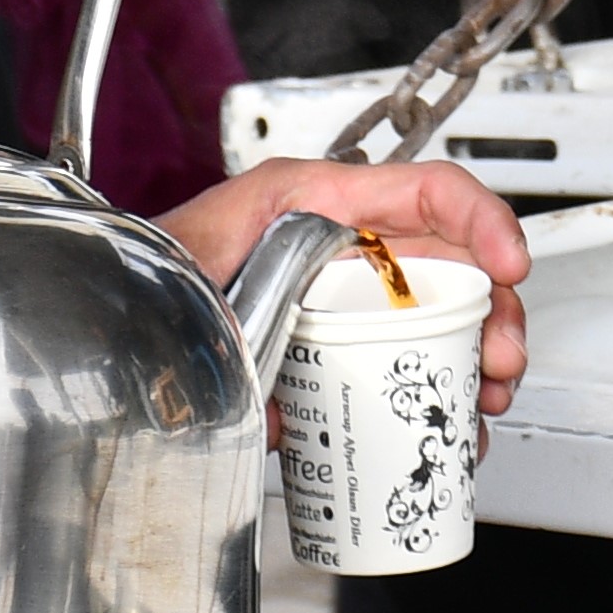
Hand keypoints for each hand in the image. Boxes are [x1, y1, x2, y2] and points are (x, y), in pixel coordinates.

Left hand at [163, 156, 535, 413]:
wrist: (103, 323)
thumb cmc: (142, 278)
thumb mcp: (189, 279)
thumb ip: (228, 321)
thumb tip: (279, 398)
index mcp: (308, 201)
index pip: (420, 188)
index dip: (479, 220)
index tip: (509, 267)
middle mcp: (336, 242)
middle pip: (448, 259)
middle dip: (493, 310)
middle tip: (500, 363)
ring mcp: (340, 295)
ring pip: (439, 313)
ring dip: (478, 355)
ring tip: (485, 399)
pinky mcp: (333, 345)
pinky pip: (404, 358)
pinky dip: (439, 389)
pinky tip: (451, 424)